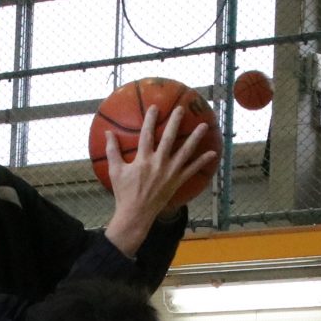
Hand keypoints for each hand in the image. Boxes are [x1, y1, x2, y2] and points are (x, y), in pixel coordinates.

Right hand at [104, 105, 216, 251]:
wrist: (136, 213)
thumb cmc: (124, 192)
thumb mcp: (115, 171)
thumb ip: (112, 150)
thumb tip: (107, 132)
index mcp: (143, 159)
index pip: (146, 134)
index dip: (150, 119)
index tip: (155, 107)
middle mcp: (158, 163)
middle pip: (169, 138)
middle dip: (175, 122)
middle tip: (182, 109)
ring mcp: (170, 172)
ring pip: (185, 152)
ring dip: (195, 138)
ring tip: (204, 126)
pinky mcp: (177, 182)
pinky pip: (192, 170)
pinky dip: (202, 162)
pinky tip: (212, 153)